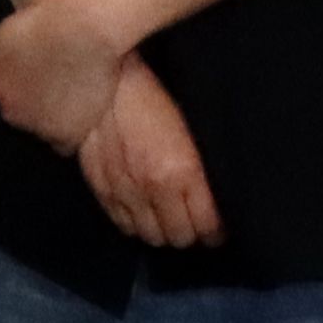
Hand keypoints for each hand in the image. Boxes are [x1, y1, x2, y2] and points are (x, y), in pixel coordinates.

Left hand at [0, 0, 125, 147]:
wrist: (86, 33)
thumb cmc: (45, 25)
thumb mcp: (2, 32)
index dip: (12, 92)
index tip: (28, 81)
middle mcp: (10, 113)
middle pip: (16, 118)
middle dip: (29, 106)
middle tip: (50, 87)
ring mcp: (38, 128)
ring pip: (39, 131)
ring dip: (48, 118)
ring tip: (67, 97)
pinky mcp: (65, 138)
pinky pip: (63, 144)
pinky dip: (67, 133)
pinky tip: (77, 116)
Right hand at [78, 65, 221, 249]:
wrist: (110, 85)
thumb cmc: (157, 99)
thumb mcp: (192, 133)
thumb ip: (202, 172)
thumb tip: (215, 203)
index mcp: (183, 172)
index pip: (206, 226)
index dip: (216, 231)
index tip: (218, 228)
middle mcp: (155, 188)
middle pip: (180, 238)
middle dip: (192, 233)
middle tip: (195, 223)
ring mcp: (126, 192)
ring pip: (152, 237)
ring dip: (164, 232)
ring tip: (170, 220)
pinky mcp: (103, 190)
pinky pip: (124, 226)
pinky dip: (137, 225)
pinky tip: (145, 213)